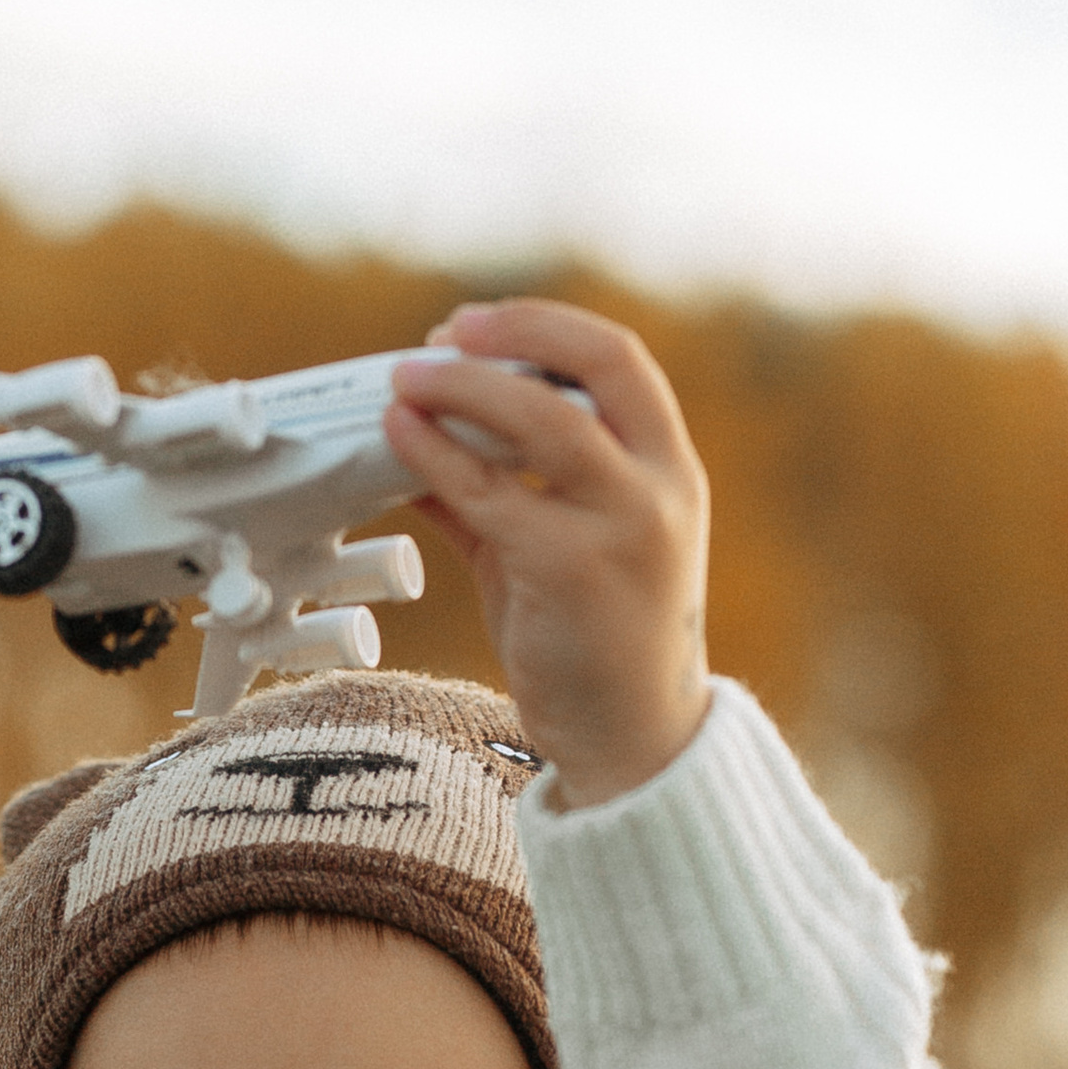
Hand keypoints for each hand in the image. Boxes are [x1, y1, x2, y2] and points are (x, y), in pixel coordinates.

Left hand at [386, 301, 711, 809]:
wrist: (632, 742)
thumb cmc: (595, 645)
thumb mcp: (560, 550)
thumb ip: (505, 494)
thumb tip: (422, 444)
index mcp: (669, 471)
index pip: (618, 361)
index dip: (543, 325)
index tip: (474, 326)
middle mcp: (660, 490)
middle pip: (589, 370)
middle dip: (506, 339)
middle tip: (433, 343)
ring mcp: (623, 528)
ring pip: (541, 421)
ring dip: (463, 389)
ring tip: (401, 384)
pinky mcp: (572, 570)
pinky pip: (492, 494)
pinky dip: (438, 459)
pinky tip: (398, 442)